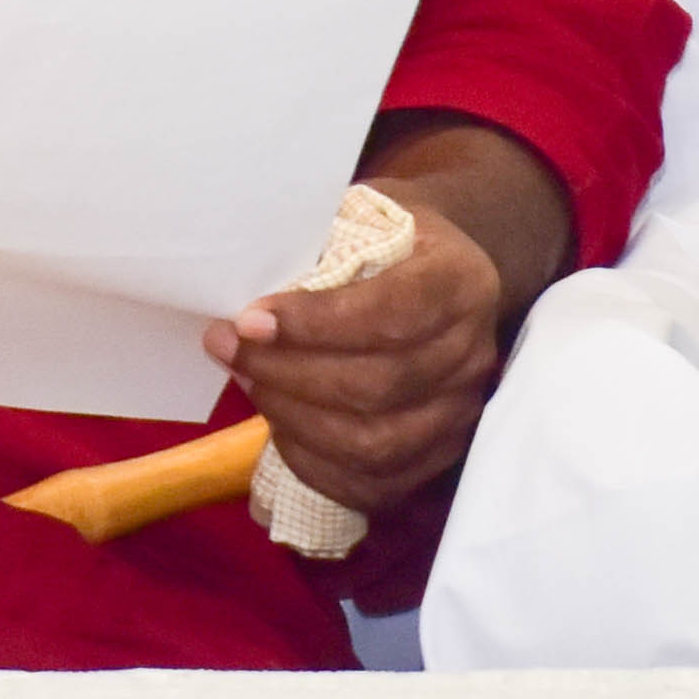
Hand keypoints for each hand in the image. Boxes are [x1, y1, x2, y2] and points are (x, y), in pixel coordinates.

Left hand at [208, 121, 571, 513]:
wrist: (437, 273)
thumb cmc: (387, 242)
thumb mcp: (359, 215)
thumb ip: (313, 242)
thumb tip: (238, 274)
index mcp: (460, 281)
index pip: (390, 313)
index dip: (314, 324)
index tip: (248, 320)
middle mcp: (472, 352)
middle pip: (377, 386)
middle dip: (286, 373)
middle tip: (226, 348)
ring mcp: (460, 410)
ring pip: (375, 442)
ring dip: (294, 419)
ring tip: (248, 381)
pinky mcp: (440, 454)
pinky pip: (375, 484)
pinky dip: (316, 465)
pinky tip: (277, 429)